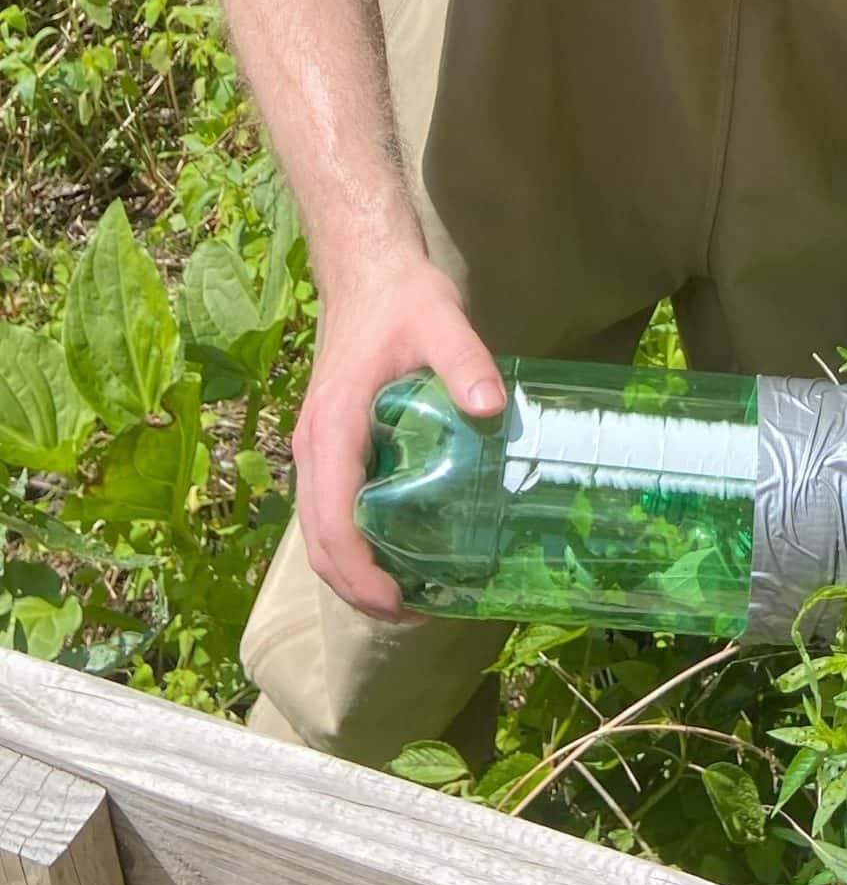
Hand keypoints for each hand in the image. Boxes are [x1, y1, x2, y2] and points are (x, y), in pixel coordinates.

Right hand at [293, 250, 506, 623]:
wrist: (367, 270)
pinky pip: (332, 509)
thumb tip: (494, 408)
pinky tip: (399, 549)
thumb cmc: (402, 298)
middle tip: (419, 614)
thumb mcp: (442, 322)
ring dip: (356, 573)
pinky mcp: (332, 444)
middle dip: (360, 589)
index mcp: (333, 430)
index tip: (401, 604)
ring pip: (321, 532)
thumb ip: (466, 363)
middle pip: (320, 544)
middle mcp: (314, 447)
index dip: (361, 574)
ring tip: (413, 596)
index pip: (332, 523)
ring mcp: (318, 448)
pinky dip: (355, 544)